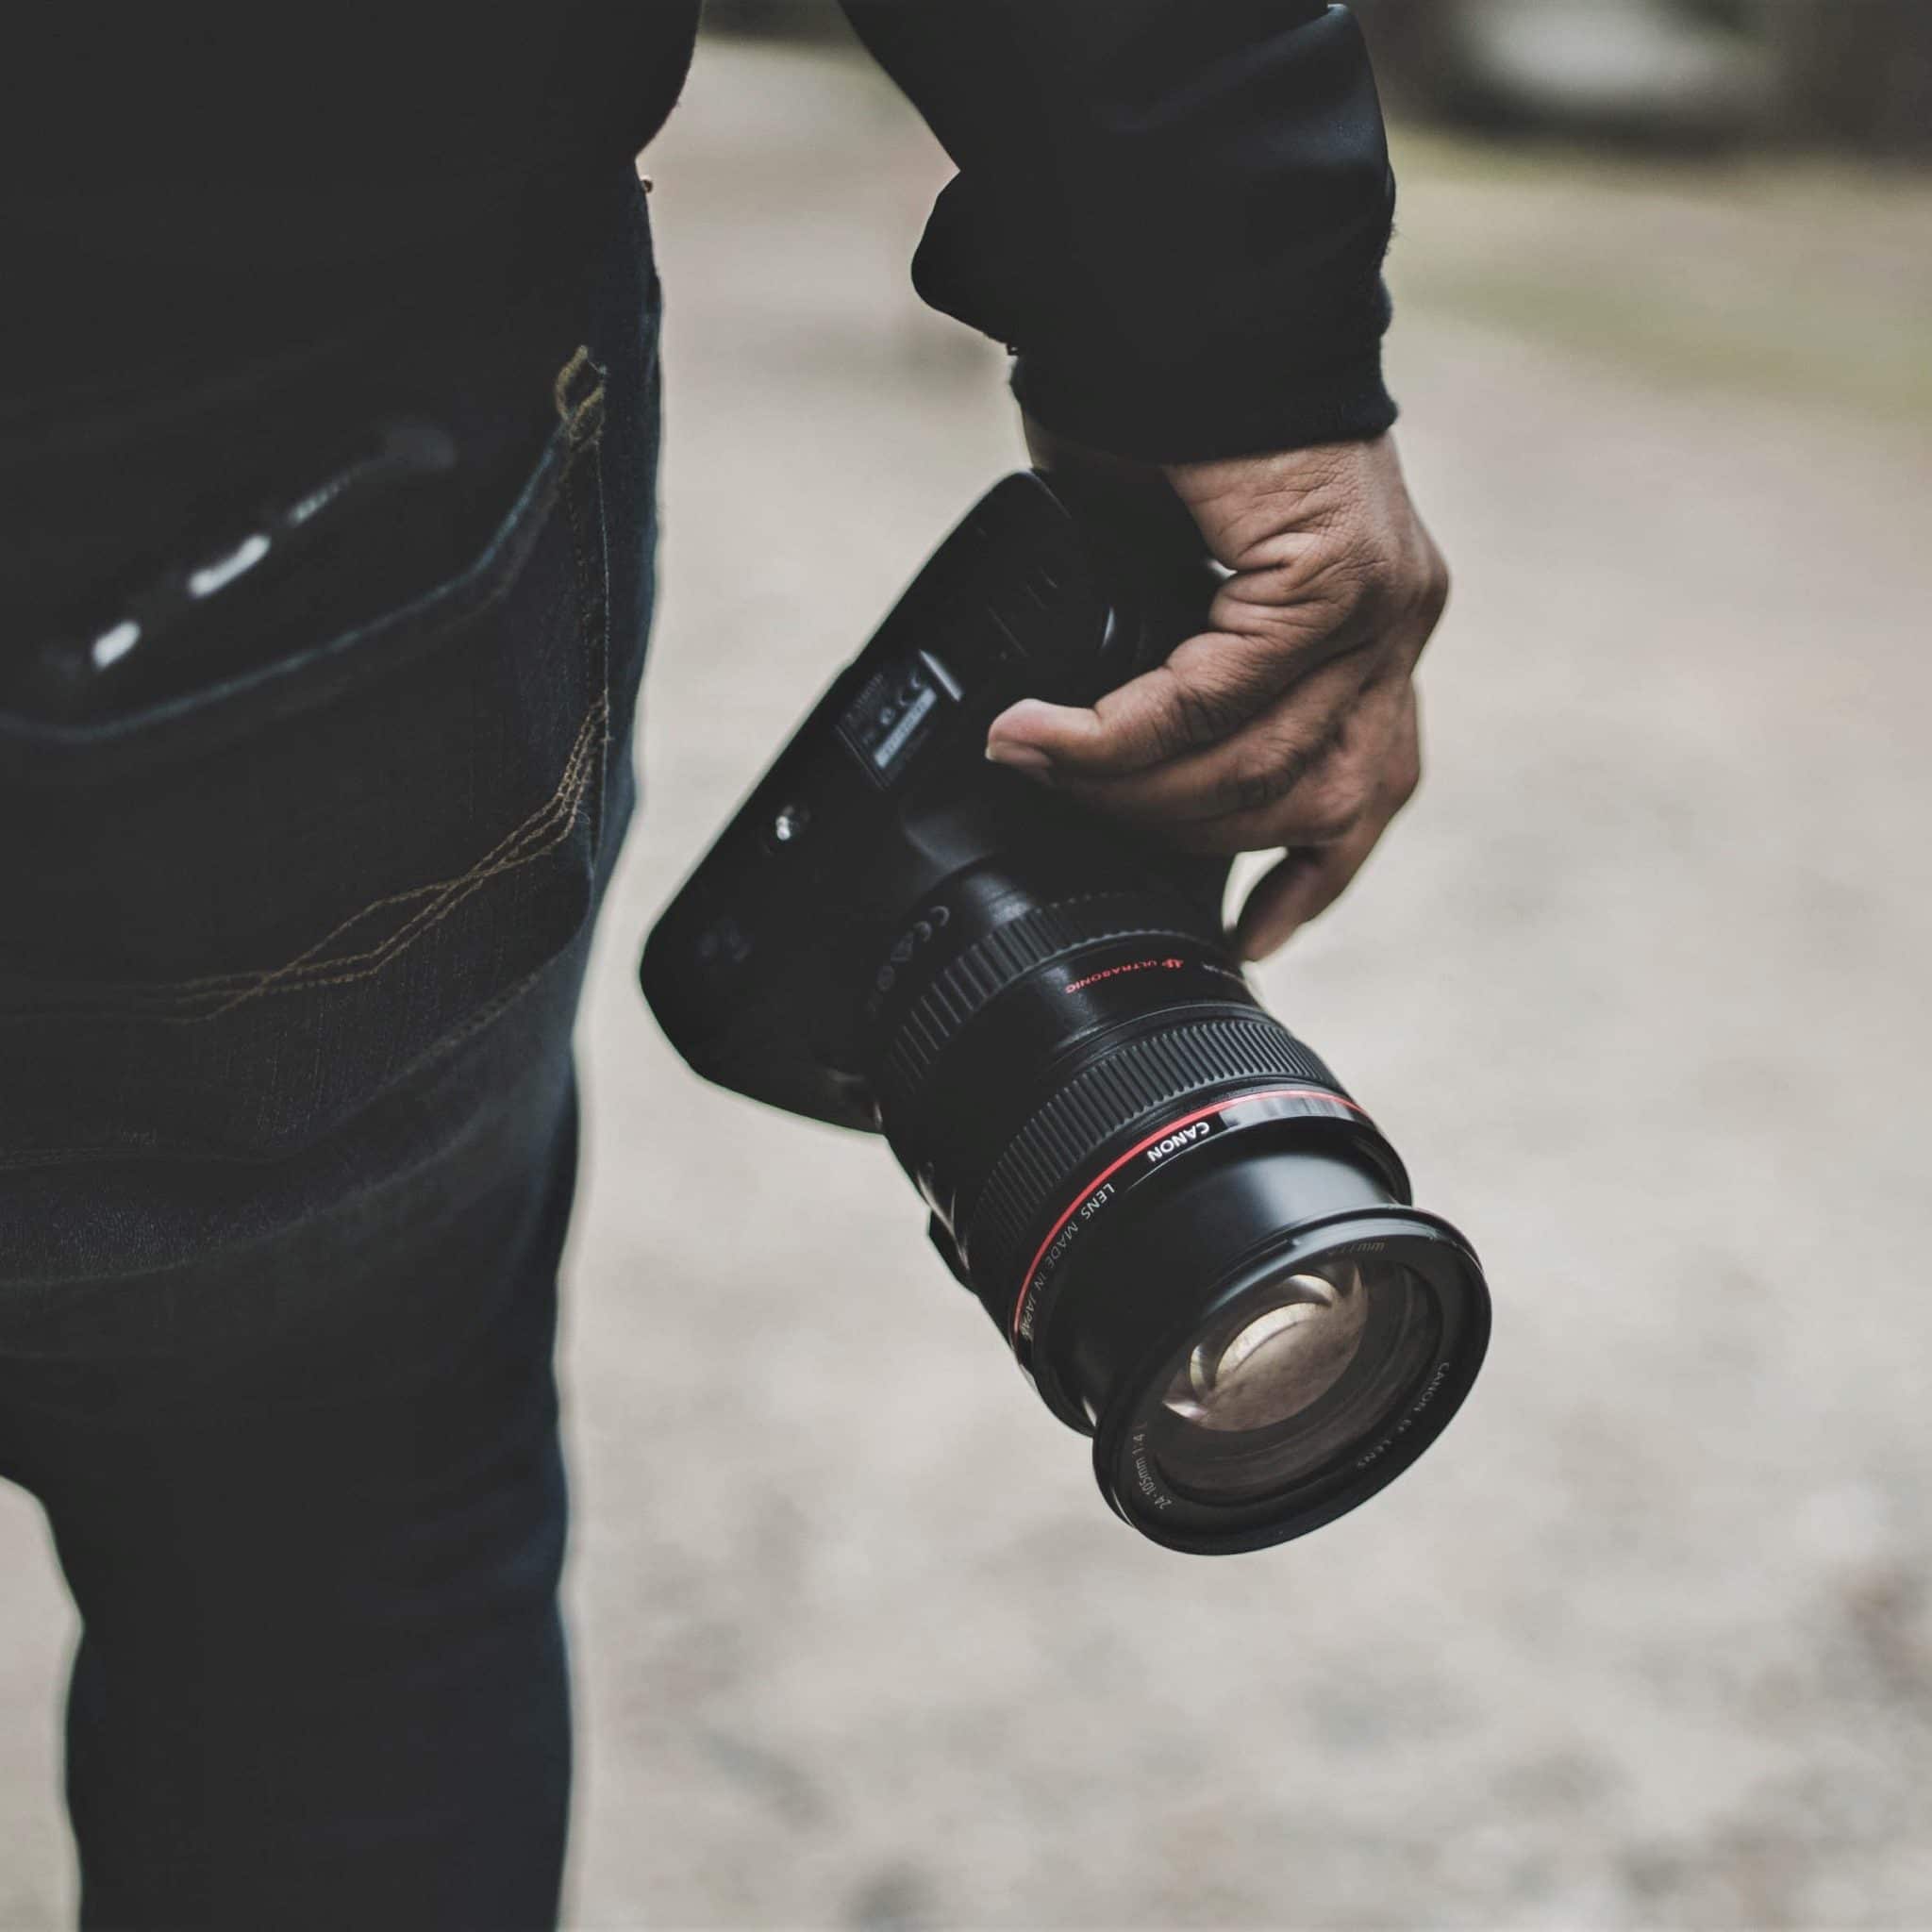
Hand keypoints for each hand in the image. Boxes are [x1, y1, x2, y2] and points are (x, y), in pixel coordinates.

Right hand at [987, 423, 1448, 959]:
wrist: (1168, 294)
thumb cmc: (1154, 424)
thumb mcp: (1171, 588)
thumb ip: (1175, 680)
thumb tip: (1111, 774)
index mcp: (1378, 629)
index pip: (1370, 788)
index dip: (1313, 880)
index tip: (1258, 940)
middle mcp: (1398, 624)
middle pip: (1303, 802)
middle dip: (1169, 829)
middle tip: (1063, 795)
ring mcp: (1383, 604)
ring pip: (1262, 770)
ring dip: (1132, 788)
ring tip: (1039, 762)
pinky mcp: (1334, 577)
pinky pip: (1214, 701)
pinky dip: (1116, 735)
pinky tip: (1043, 739)